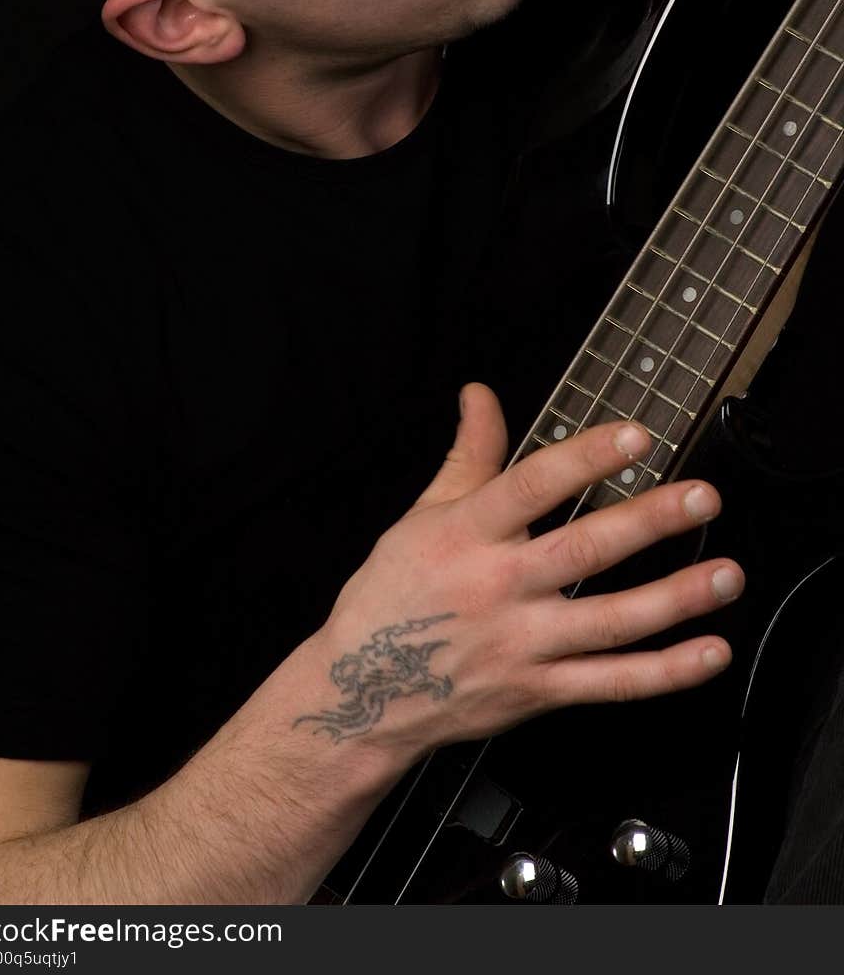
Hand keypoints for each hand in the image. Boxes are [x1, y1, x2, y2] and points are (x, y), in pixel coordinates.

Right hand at [305, 382, 742, 761]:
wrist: (361, 692)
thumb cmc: (393, 597)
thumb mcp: (422, 515)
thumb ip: (468, 455)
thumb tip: (480, 396)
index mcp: (467, 534)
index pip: (532, 486)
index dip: (585, 459)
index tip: (634, 437)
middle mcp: (498, 587)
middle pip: (583, 551)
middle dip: (649, 522)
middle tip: (702, 497)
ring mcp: (521, 643)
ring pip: (609, 622)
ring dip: (675, 598)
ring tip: (726, 574)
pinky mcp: (537, 690)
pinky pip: (610, 683)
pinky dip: (665, 672)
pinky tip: (709, 652)